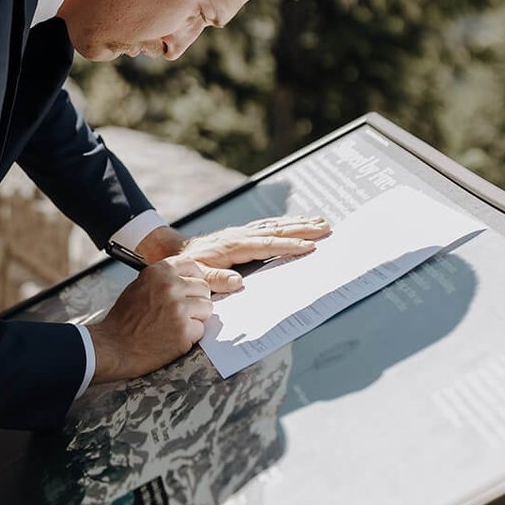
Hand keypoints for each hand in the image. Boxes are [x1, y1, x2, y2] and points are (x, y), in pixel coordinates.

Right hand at [87, 253, 242, 383]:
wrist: (113, 346)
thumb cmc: (124, 319)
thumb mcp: (140, 286)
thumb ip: (163, 279)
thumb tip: (186, 279)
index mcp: (159, 272)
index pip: (192, 266)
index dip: (193, 279)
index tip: (191, 288)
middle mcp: (170, 286)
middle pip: (203, 288)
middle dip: (196, 300)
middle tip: (181, 312)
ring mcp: (178, 309)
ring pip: (207, 308)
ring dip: (196, 318)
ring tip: (176, 325)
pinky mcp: (184, 331)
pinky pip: (201, 329)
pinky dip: (190, 336)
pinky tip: (172, 337)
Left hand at [180, 214, 331, 268]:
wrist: (178, 252)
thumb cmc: (188, 267)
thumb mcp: (197, 276)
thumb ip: (215, 280)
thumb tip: (238, 282)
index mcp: (233, 246)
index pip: (266, 245)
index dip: (288, 246)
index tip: (309, 247)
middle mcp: (240, 235)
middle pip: (276, 231)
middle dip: (302, 230)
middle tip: (325, 228)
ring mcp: (243, 232)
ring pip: (275, 226)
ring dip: (298, 224)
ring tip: (319, 221)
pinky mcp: (243, 233)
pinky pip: (268, 226)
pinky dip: (285, 224)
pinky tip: (297, 223)